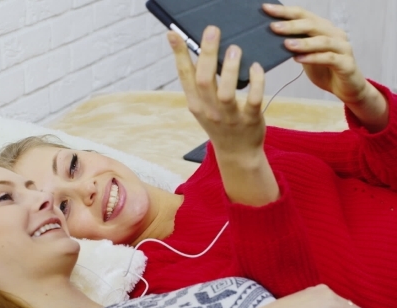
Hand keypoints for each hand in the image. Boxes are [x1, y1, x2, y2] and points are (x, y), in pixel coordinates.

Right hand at [167, 27, 265, 159]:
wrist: (237, 153)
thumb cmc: (220, 124)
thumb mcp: (204, 106)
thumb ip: (201, 84)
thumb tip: (202, 52)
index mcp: (196, 104)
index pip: (185, 76)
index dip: (179, 55)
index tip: (174, 34)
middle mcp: (210, 111)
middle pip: (204, 80)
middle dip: (207, 54)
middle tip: (212, 31)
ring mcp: (230, 117)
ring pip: (226, 92)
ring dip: (230, 69)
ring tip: (234, 49)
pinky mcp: (250, 120)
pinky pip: (253, 99)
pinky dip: (256, 82)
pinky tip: (256, 68)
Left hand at [264, 3, 387, 131]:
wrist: (346, 87)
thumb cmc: (324, 69)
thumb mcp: (305, 54)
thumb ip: (294, 44)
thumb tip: (270, 37)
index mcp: (323, 28)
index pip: (303, 14)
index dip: (285, 11)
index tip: (266, 8)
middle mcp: (334, 33)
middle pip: (312, 25)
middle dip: (291, 25)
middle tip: (273, 27)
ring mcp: (343, 47)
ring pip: (323, 41)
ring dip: (303, 42)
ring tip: (286, 44)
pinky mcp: (346, 63)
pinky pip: (329, 58)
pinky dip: (313, 58)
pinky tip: (299, 59)